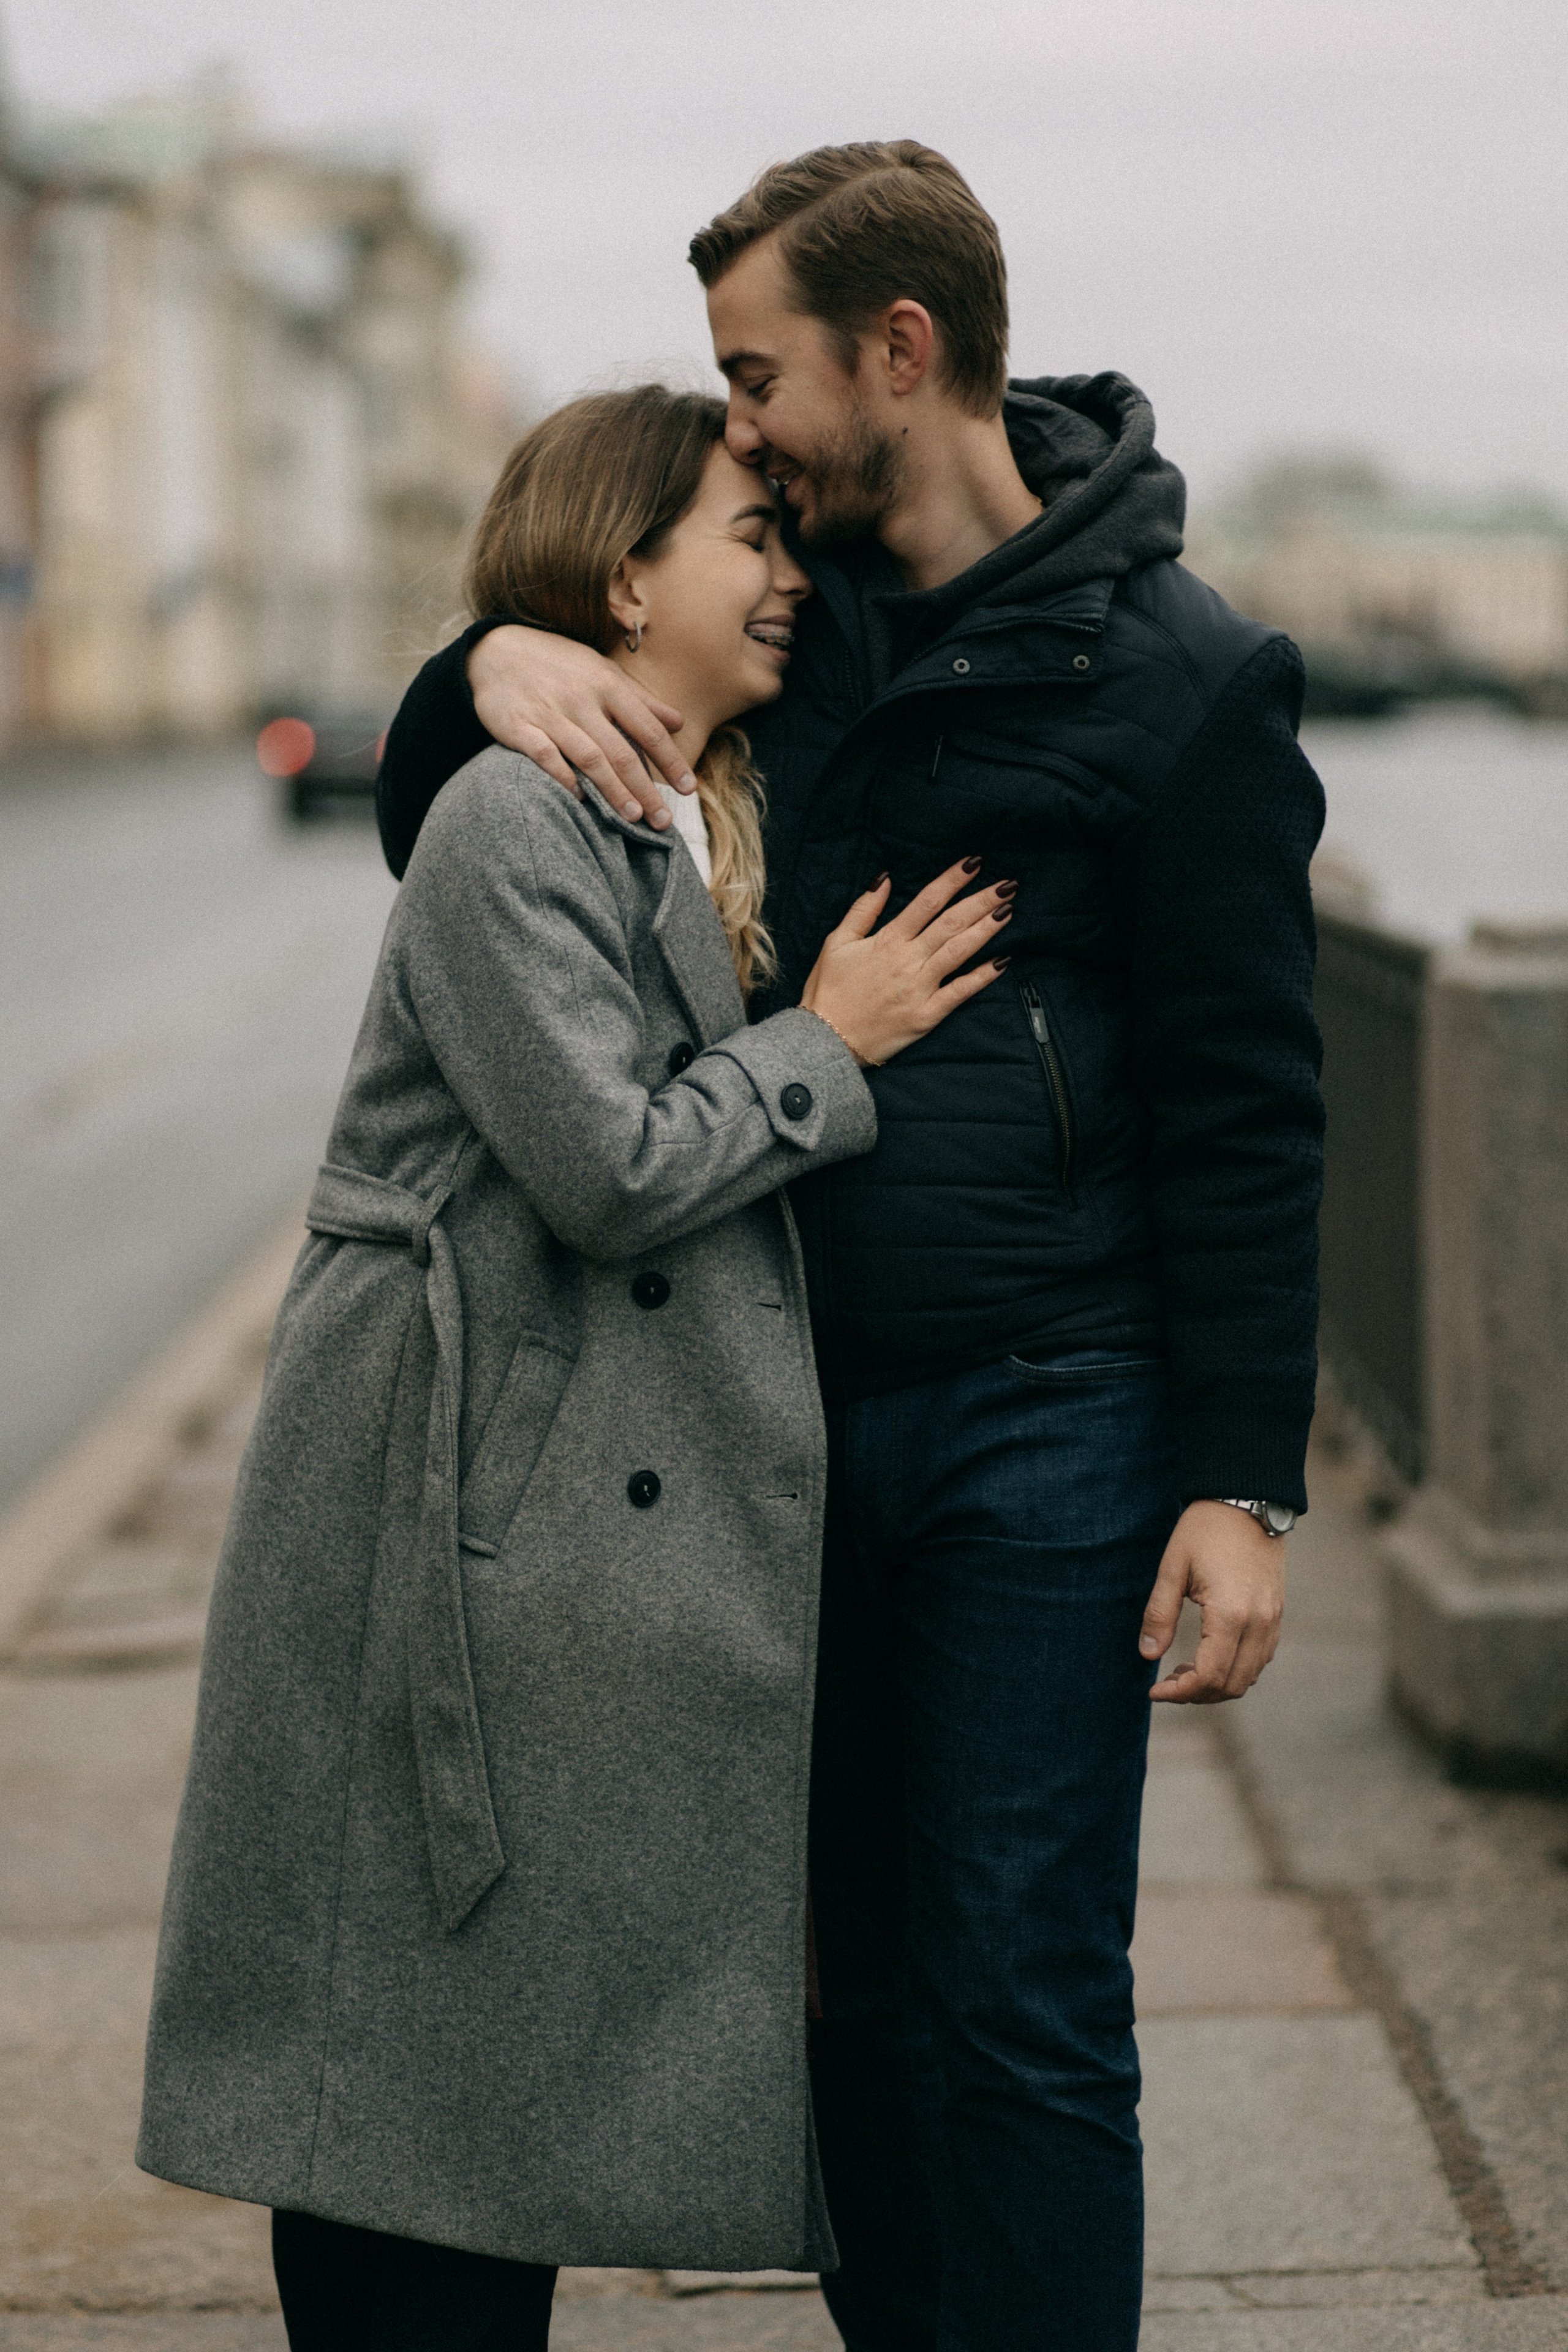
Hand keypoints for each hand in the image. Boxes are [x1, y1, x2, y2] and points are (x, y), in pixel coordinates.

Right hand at [468, 625, 693, 826]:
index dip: (671, 760)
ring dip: (614, 790)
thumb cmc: (558, 665)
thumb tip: (679, 722)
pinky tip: (582, 799)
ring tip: (634, 817)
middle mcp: (581, 699)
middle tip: (663, 821)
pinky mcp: (519, 727)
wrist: (496, 651)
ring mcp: (549, 713)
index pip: (648, 728)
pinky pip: (546, 757)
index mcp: (606, 684)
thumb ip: (640, 700)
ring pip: (589, 758)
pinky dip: (565, 779)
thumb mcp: (601, 671)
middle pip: (621, 751)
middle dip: (646, 788)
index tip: (689, 789)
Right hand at [801, 861, 1013, 1067]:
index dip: (952, 880)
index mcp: (887, 941)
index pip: (927, 902)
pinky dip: (981, 978)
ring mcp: (920, 988)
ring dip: (986, 930)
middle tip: (1008, 885)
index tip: (974, 864)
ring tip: (1007, 910)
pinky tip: (1002, 962)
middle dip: (981, 901)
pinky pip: (959, 993)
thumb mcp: (836, 943)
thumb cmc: (828, 992)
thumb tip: (884, 879)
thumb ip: (863, 910)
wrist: (825, 1041)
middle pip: (951, 923)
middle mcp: (907, 961)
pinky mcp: (927, 1015)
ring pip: (959, 952)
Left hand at [1140, 1502, 1284, 1701]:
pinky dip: (1236, 1669)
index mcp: (1231, 1614)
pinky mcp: (1277, 1613)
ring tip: (1184, 1671)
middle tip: (1167, 1683)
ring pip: (1249, 1676)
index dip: (1180, 1693)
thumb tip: (1147, 1656)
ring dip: (1217, 1685)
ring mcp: (1273, 1620)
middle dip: (1197, 1694)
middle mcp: (1259, 1623)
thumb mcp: (1172, 1568)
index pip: (1209, 1676)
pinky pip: (1260, 1658)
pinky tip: (1210, 1656)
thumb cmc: (1205, 1529)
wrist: (1247, 1500)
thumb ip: (1159, 1615)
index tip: (1154, 1692)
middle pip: (1231, 1685)